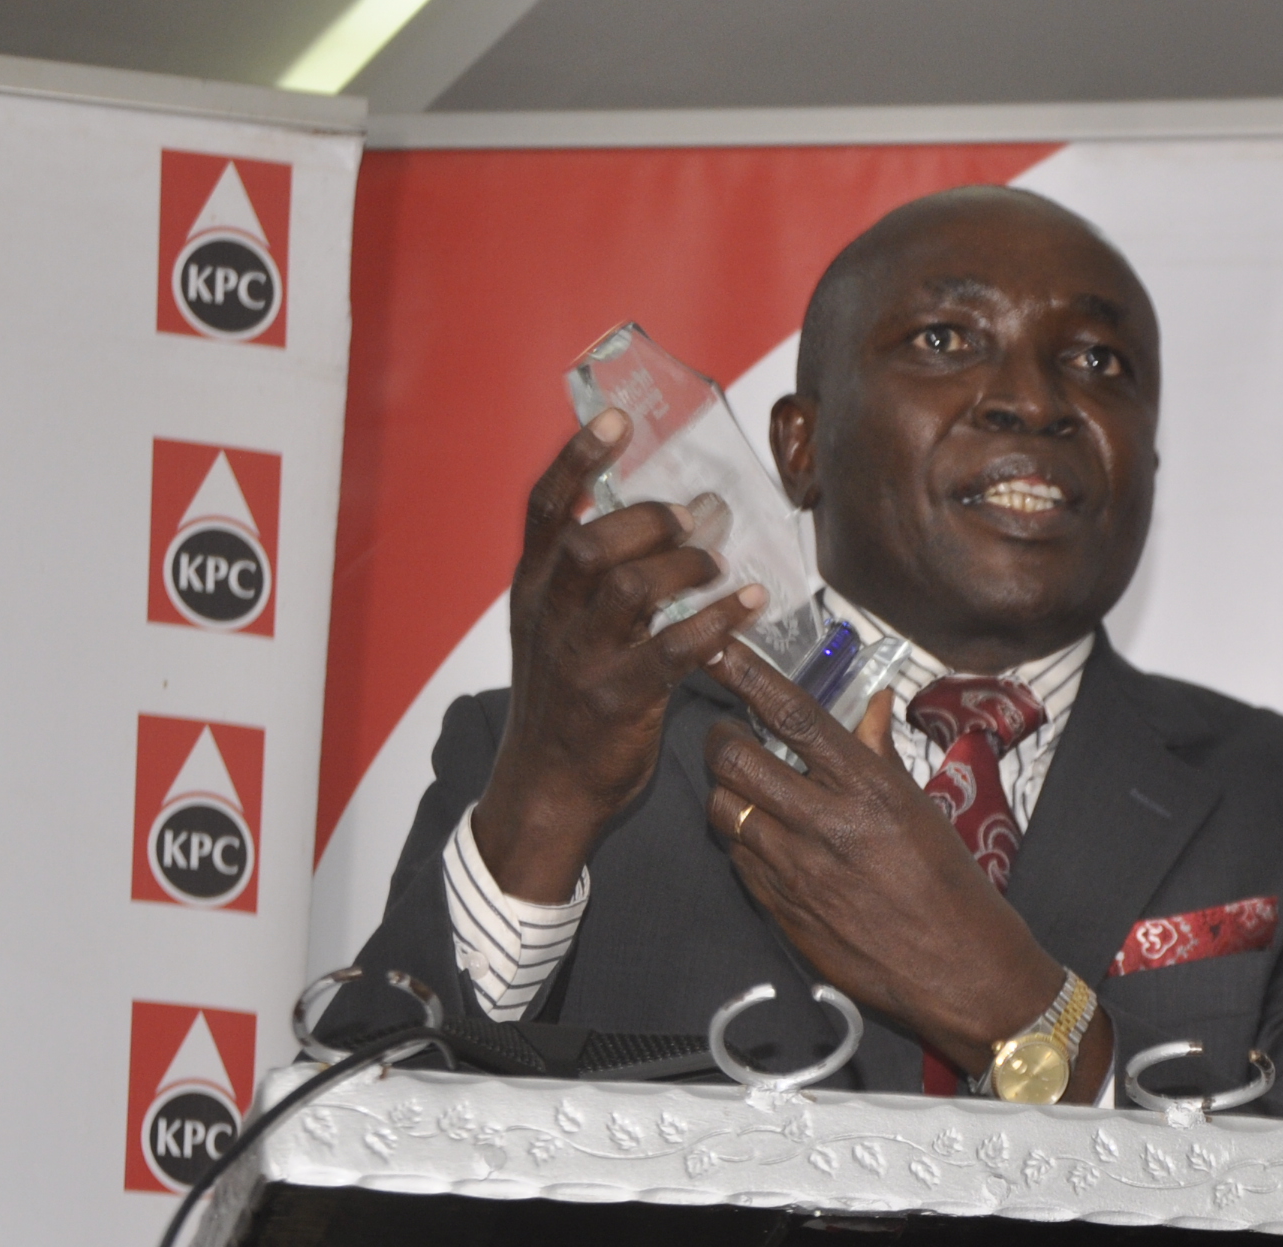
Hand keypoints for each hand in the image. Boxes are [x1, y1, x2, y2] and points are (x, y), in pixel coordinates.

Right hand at [470, 410, 772, 902]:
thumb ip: (585, 581)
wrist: (547, 790)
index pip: (546, 511)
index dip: (578, 460)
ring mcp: (580, 660)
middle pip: (592, 542)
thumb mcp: (553, 633)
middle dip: (649, 519)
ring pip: (629, 587)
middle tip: (694, 519)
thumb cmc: (565, 706)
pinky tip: (751, 603)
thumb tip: (654, 524)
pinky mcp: (617, 700)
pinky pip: (673, 649)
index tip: (617, 421)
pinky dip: (718, 620)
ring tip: (717, 565)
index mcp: (532, 592)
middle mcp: (549, 617)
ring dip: (684, 567)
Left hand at [700, 645, 1099, 1091]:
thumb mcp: (921, 807)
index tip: (717, 648)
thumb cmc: (951, 884)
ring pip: (723, 808)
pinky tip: (761, 838)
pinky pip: (737, 859)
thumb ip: (879, 754)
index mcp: (868, 787)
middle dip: (720, 737)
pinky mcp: (781, 909)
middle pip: (735, 759)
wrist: (959, 968)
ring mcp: (796, 869)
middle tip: (728, 735)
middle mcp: (825, 822)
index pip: (791, 714)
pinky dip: (740, 839)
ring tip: (743, 789)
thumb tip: (872, 703)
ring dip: (725, 790)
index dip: (745, 675)